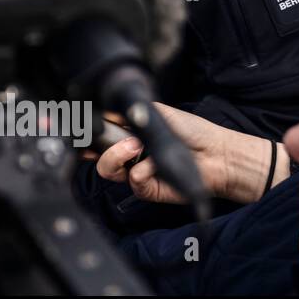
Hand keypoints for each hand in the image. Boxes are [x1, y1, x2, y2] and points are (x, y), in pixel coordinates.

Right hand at [96, 102, 260, 203]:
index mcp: (130, 137)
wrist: (217, 153)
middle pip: (97, 156)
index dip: (88, 137)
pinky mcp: (148, 190)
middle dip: (99, 146)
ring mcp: (138, 173)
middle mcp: (130, 156)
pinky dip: (142, 170)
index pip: (100, 138)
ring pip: (108, 170)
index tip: (81, 130)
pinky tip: (155, 164)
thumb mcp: (159, 112)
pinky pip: (133, 180)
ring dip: (117, 156)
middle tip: (119, 137)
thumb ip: (133, 111)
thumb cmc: (193, 132)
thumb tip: (108, 109)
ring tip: (136, 147)